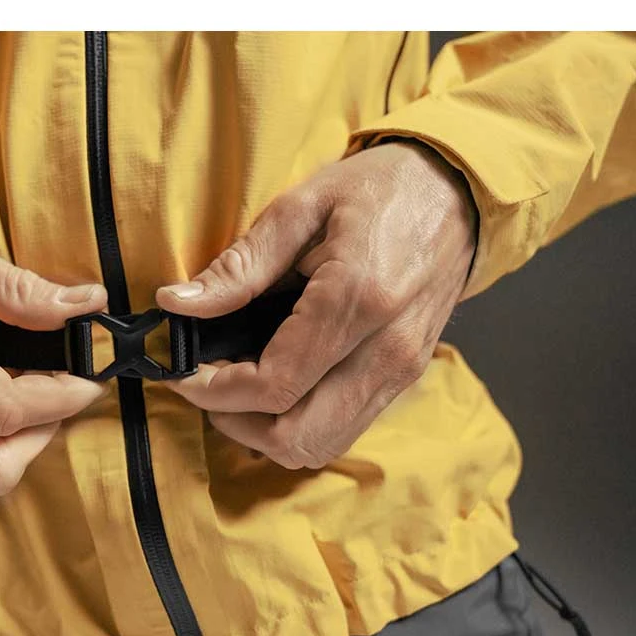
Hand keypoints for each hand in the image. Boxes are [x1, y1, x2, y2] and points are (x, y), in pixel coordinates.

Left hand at [154, 141, 478, 469]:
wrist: (458, 191)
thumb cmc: (379, 190)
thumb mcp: (300, 208)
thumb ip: (239, 266)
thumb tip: (176, 304)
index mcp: (358, 300)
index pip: (274, 385)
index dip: (214, 390)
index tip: (181, 370)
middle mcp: (387, 350)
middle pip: (296, 437)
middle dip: (236, 422)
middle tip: (206, 385)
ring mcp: (402, 371)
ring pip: (320, 445)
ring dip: (266, 431)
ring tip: (236, 386)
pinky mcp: (406, 377)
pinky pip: (343, 428)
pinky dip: (297, 421)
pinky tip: (275, 382)